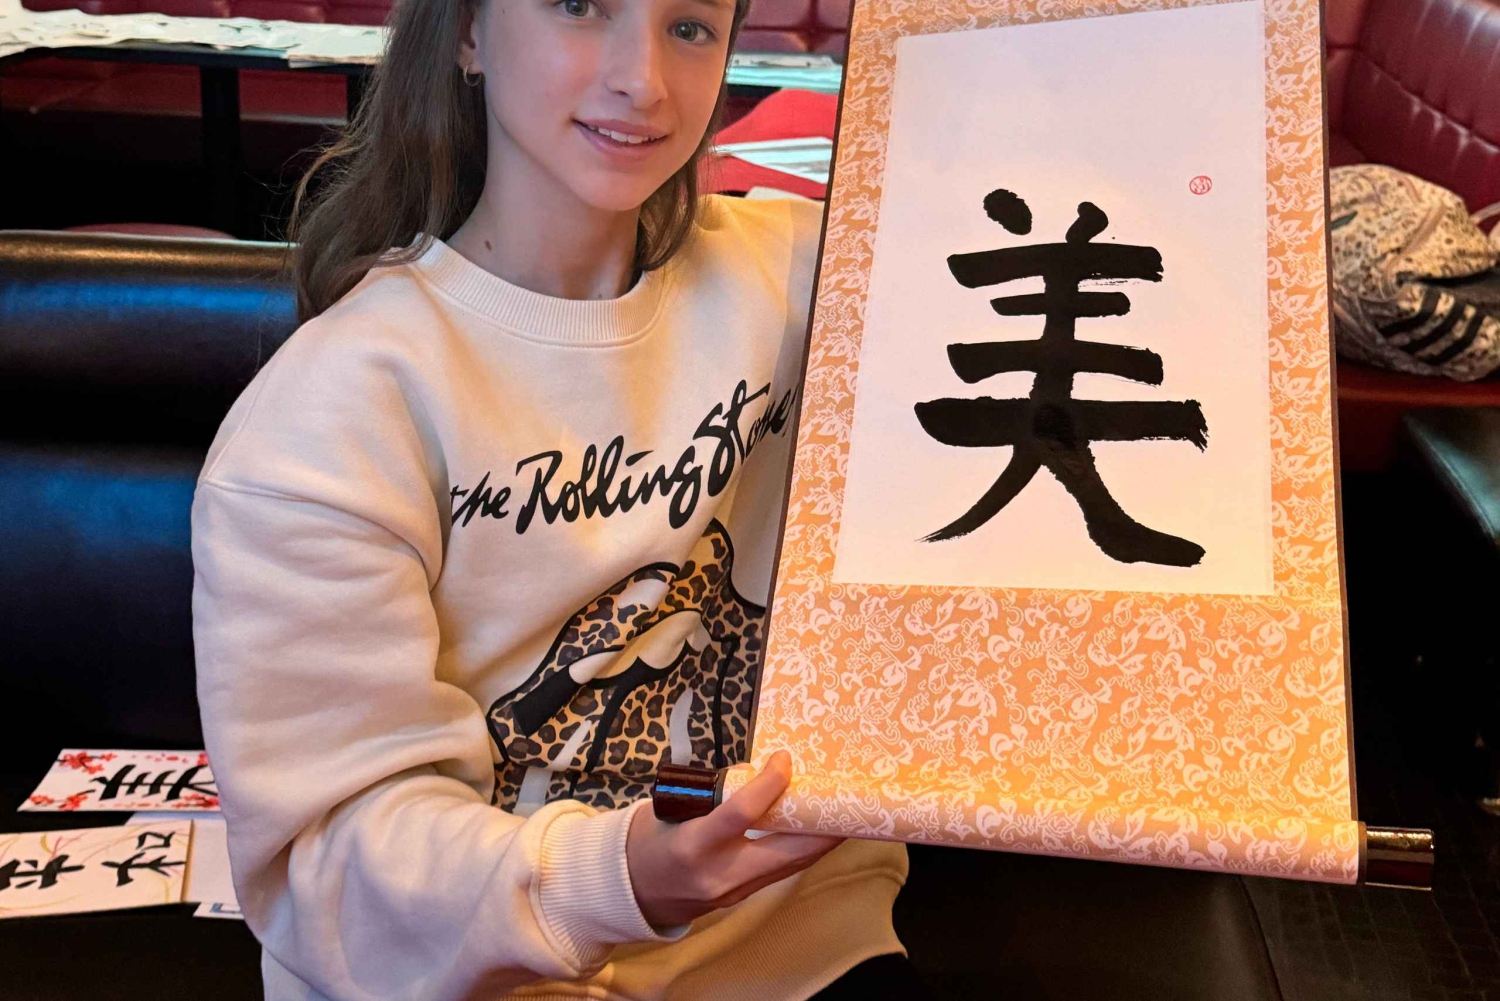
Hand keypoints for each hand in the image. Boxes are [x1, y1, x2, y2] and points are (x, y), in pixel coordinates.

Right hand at [626, 751, 843, 928]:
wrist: (630, 892)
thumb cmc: (649, 840)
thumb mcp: (673, 809)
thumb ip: (715, 794)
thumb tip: (759, 774)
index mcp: (694, 845)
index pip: (742, 813)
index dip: (770, 784)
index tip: (784, 760)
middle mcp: (720, 874)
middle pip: (788, 852)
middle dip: (823, 828)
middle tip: (846, 801)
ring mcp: (734, 893)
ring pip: (791, 866)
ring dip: (820, 841)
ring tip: (842, 815)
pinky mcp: (742, 899)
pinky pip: (780, 872)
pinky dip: (801, 850)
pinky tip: (814, 833)